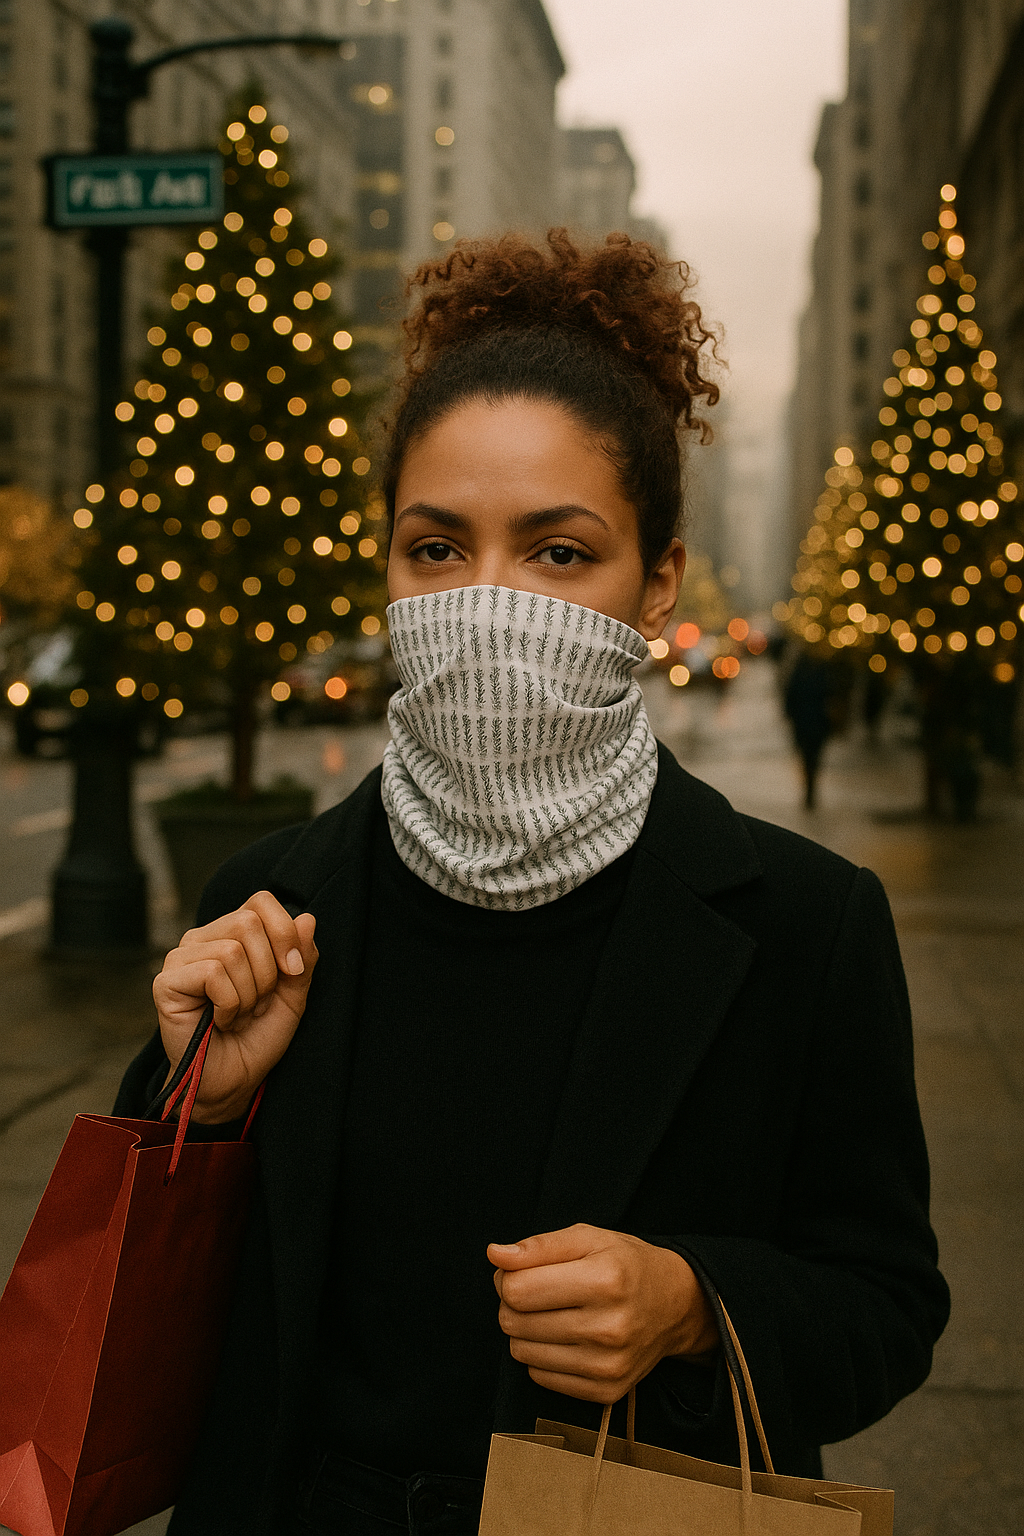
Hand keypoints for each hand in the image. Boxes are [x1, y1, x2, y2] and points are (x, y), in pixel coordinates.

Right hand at [153, 891, 317, 1123]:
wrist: (233, 1082)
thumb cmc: (259, 1037)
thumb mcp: (293, 995)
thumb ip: (302, 957)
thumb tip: (307, 918)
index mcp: (231, 933)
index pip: (260, 901)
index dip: (284, 931)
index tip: (292, 971)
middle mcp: (202, 938)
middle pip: (249, 922)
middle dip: (268, 970)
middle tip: (257, 1002)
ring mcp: (180, 958)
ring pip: (232, 951)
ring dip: (248, 993)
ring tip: (237, 1014)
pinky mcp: (166, 982)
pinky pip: (212, 973)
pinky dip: (228, 1004)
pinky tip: (220, 1020)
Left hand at [488, 1223, 717, 1403]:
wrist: (674, 1306)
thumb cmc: (625, 1265)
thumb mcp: (588, 1238)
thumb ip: (539, 1245)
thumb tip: (495, 1254)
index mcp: (605, 1280)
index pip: (517, 1289)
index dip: (507, 1276)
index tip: (522, 1270)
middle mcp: (609, 1328)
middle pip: (513, 1321)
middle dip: (514, 1302)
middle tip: (538, 1290)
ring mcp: (608, 1365)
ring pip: (521, 1352)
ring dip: (526, 1330)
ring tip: (553, 1313)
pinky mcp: (605, 1392)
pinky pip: (539, 1377)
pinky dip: (543, 1355)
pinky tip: (566, 1337)